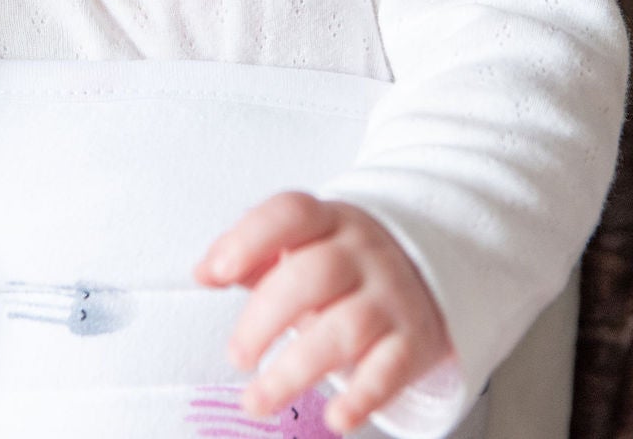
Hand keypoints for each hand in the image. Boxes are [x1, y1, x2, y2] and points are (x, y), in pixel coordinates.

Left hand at [193, 191, 454, 434]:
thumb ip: (250, 255)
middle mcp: (363, 253)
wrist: (428, 275)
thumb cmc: (342, 267)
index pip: (290, 213)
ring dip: (295, 370)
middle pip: (314, 275)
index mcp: (328, 222)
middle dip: (265, 319)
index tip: (217, 274)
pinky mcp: (413, 341)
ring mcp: (391, 296)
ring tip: (257, 401)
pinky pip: (391, 369)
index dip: (250, 240)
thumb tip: (204, 272)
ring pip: (347, 327)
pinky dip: (363, 397)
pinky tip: (337, 418)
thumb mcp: (301, 247)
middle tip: (237, 357)